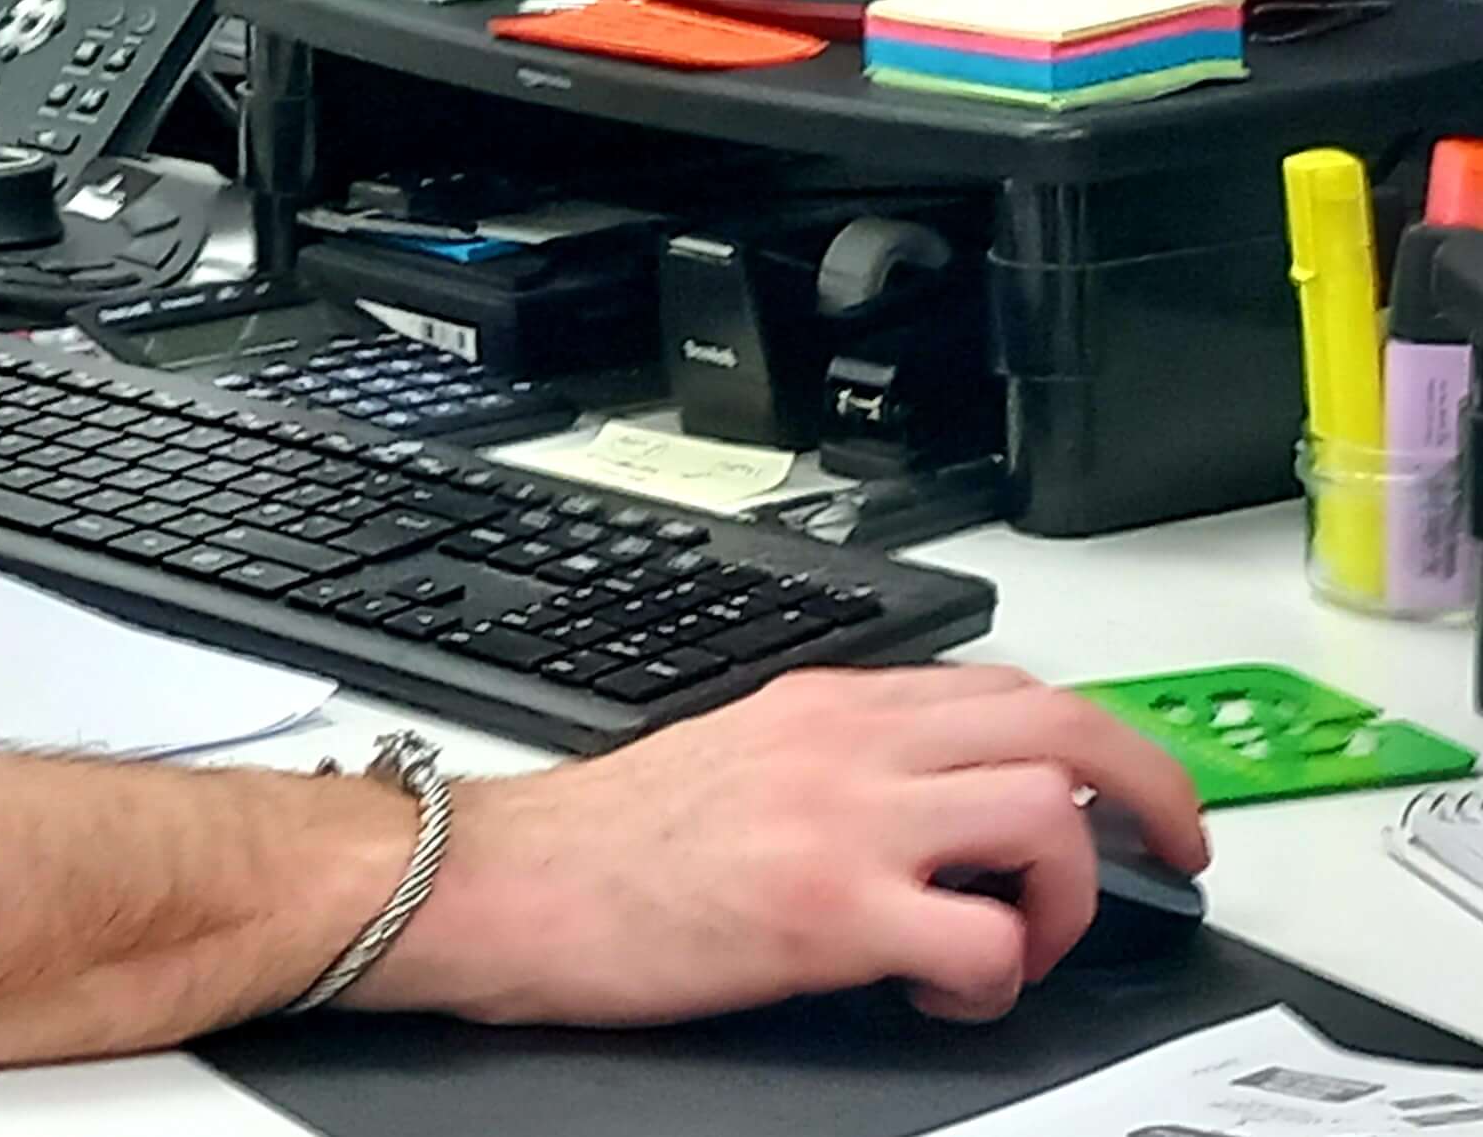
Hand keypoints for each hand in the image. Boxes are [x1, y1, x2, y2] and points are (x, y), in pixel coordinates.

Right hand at [349, 665, 1205, 1028]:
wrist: (506, 882)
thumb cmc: (604, 839)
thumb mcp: (738, 753)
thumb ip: (839, 758)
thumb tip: (932, 799)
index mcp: (828, 702)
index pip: (1009, 688)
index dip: (1097, 745)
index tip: (1127, 796)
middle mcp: (848, 741)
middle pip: (1062, 731)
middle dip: (1152, 792)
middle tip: (1174, 855)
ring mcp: (843, 821)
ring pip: (1043, 820)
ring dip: (1065, 896)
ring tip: (1017, 944)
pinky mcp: (828, 911)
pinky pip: (984, 940)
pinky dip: (996, 979)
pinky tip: (941, 992)